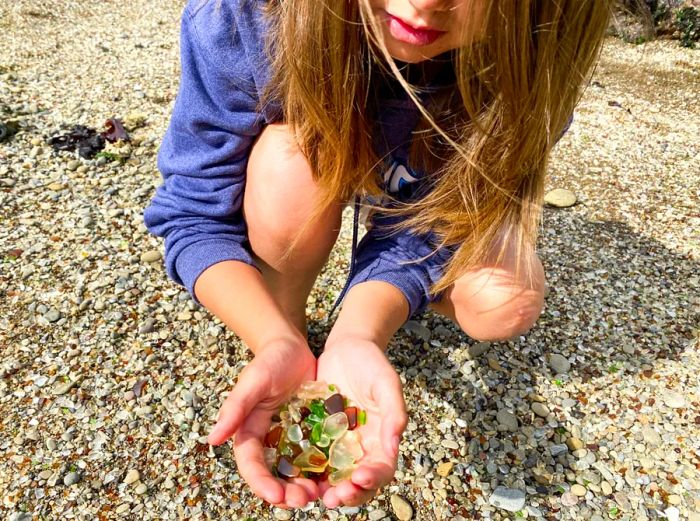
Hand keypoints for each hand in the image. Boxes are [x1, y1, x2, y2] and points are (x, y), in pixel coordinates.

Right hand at [208, 339, 317, 507]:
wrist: (293, 347)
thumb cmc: (270, 360)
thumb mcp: (253, 381)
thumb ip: (235, 408)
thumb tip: (213, 438)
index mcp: (249, 432)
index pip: (251, 465)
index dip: (261, 483)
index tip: (276, 496)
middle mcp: (268, 441)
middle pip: (273, 475)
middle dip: (286, 492)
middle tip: (304, 500)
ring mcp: (289, 440)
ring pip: (294, 473)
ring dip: (304, 487)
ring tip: (320, 494)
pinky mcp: (309, 435)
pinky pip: (314, 458)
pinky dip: (322, 471)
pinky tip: (335, 477)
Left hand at [316, 338, 407, 506]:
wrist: (347, 346)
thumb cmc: (373, 363)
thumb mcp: (387, 384)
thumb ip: (395, 413)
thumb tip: (394, 447)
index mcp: (382, 440)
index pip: (381, 470)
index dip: (372, 480)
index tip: (359, 479)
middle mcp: (360, 448)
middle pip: (357, 482)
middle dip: (347, 494)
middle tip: (333, 497)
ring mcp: (338, 444)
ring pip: (333, 477)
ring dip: (324, 489)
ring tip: (312, 495)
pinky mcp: (318, 436)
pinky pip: (312, 459)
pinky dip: (305, 471)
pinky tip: (294, 475)